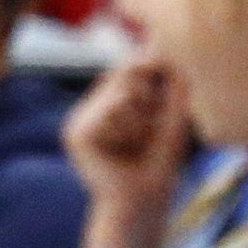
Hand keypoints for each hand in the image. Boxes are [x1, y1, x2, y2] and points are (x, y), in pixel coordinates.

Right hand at [60, 60, 190, 220]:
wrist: (143, 202)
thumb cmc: (158, 162)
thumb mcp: (171, 115)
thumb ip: (171, 82)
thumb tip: (170, 45)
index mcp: (105, 102)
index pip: (130, 67)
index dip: (152, 76)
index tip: (161, 108)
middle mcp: (88, 108)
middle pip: (126, 72)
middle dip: (149, 100)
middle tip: (147, 134)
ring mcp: (78, 119)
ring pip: (122, 89)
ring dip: (141, 117)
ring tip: (136, 144)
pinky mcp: (76, 133)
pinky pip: (112, 106)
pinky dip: (129, 127)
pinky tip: (124, 149)